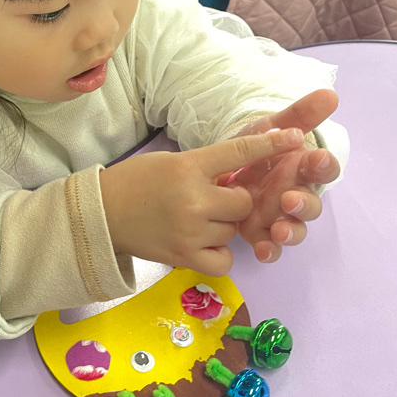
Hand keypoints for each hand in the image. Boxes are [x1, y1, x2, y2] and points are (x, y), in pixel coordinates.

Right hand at [101, 128, 304, 275]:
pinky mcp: (184, 257)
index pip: (239, 152)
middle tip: (215, 197)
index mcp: (188, 167)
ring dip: (224, 225)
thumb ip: (205, 167)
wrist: (100, 215)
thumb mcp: (170, 161)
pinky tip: (202, 241)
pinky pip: (224, 259)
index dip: (270, 145)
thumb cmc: (134, 182)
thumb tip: (241, 171)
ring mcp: (190, 231)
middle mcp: (193, 199)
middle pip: (244, 201)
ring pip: (234, 229)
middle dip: (236, 200)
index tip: (295, 137)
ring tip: (198, 219)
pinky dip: (219, 252)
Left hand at [223, 89, 341, 262]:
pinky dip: (269, 250)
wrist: (216, 169)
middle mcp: (295, 194)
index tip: (317, 158)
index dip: (325, 165)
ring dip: (290, 232)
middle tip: (289, 199)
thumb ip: (299, 114)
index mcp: (302, 167)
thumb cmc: (252, 148)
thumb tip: (331, 94)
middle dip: (304, 204)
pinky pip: (271, 247)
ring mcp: (278, 216)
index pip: (324, 168)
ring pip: (294, 229)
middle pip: (311, 204)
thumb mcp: (270, 128)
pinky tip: (263, 250)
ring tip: (279, 231)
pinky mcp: (260, 233)